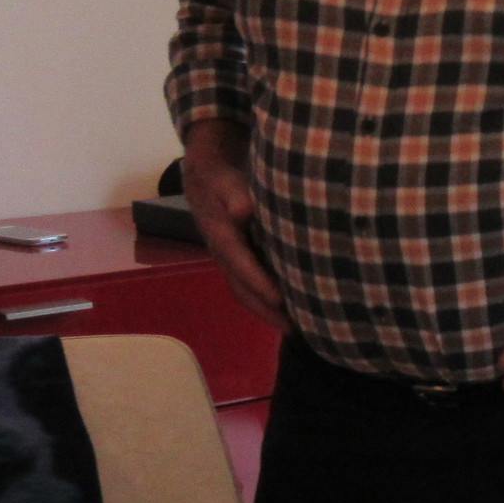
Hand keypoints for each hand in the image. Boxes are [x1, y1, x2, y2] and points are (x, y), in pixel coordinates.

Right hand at [180, 120, 287, 331]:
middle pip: (243, 288)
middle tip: (296, 329)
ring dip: (269, 311)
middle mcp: (224, 253)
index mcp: (220, 236)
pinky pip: (253, 283)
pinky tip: (295, 307)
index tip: (280, 300)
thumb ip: (232, 192)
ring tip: (300, 327)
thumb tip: (244, 209)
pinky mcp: (242, 257)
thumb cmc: (217, 174)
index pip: (239, 264)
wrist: (204, 173)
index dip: (258, 282)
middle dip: (267, 310)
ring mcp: (232, 259)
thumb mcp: (220, 176)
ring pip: (247, 291)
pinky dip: (270, 298)